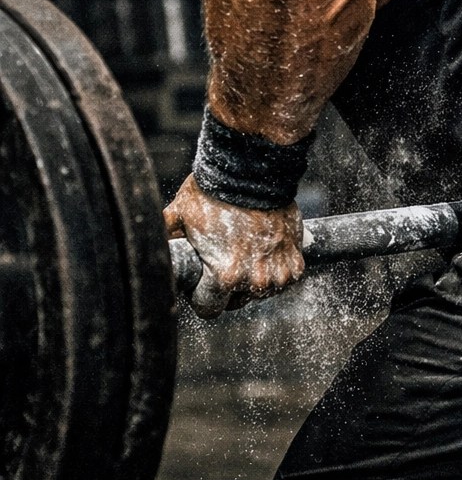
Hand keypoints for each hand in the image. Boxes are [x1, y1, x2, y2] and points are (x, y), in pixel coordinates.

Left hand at [164, 173, 304, 317]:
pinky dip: (276, 266)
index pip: (209, 309)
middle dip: (229, 284)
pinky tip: (266, 248)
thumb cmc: (216, 192)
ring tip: (247, 249)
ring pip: (261, 291)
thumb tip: (146, 246)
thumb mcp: (179, 214)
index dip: (201, 292)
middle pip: (236, 301)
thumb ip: (165, 237)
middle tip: (226, 256)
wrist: (255, 171)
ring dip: (255, 276)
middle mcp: (255, 280)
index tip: (203, 277)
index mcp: (224, 276)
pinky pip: (284, 278)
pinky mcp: (296, 262)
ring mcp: (279, 272)